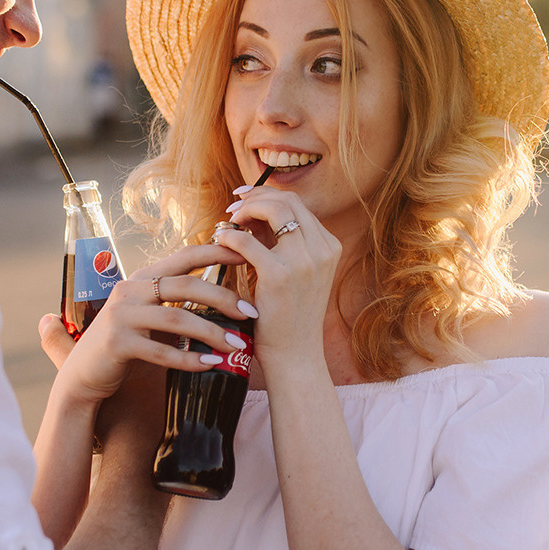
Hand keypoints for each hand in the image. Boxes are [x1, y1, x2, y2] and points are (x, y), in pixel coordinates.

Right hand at [42, 243, 256, 408]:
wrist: (84, 376)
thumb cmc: (126, 346)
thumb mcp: (149, 317)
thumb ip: (175, 304)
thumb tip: (226, 301)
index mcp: (142, 278)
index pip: (184, 256)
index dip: (217, 252)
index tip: (248, 255)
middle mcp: (129, 290)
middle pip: (185, 285)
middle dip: (222, 298)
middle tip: (250, 313)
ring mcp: (121, 315)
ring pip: (177, 318)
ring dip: (212, 332)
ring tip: (237, 346)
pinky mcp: (117, 343)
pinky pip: (161, 351)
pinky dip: (189, 358)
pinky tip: (211, 365)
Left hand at [217, 186, 339, 371]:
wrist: (295, 353)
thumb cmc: (289, 314)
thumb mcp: (295, 271)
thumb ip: (279, 242)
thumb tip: (251, 212)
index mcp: (329, 245)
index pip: (297, 203)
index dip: (267, 196)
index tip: (245, 199)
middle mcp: (322, 249)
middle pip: (287, 200)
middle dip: (255, 197)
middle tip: (232, 207)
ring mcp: (304, 261)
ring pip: (272, 210)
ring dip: (244, 211)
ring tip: (228, 222)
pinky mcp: (280, 275)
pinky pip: (247, 241)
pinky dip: (230, 235)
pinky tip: (219, 239)